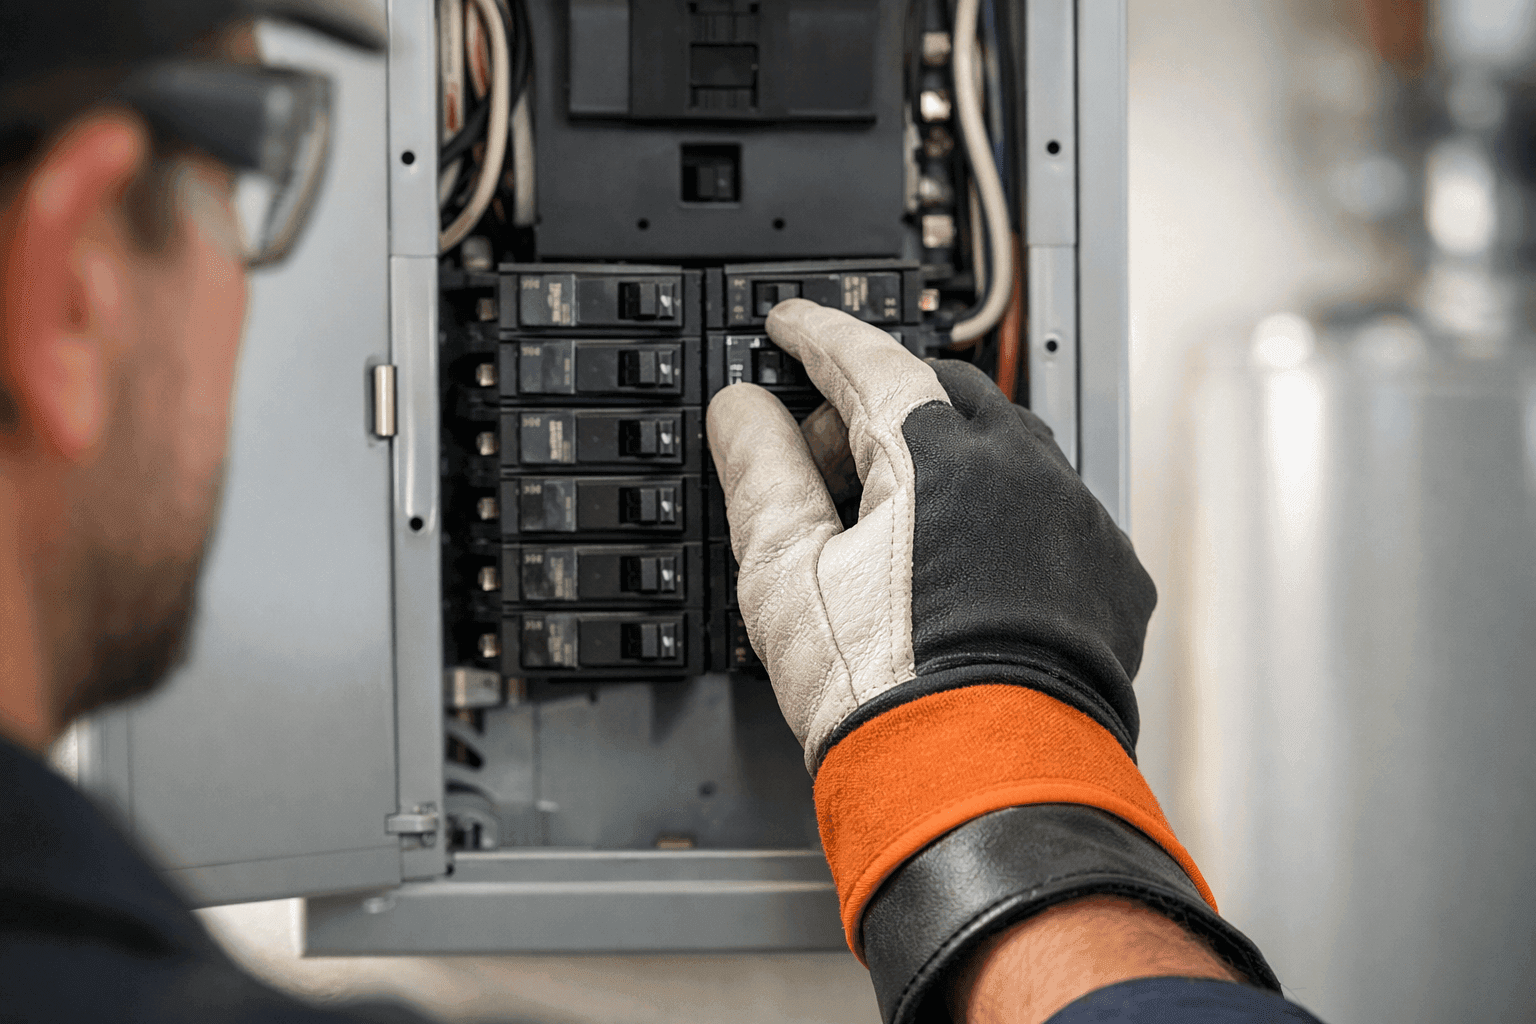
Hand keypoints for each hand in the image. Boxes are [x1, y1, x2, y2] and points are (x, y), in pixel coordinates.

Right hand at [707, 299, 1275, 1023]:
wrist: (981, 791)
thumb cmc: (886, 695)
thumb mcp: (785, 573)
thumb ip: (761, 470)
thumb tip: (744, 411)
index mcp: (940, 454)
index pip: (868, 360)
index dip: (817, 336)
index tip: (791, 326)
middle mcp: (1025, 469)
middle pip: (941, 396)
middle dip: (879, 403)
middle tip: (822, 444)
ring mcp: (1077, 519)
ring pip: (1004, 448)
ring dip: (943, 456)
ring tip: (886, 516)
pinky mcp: (1109, 574)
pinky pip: (1050, 508)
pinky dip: (1000, 510)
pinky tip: (961, 561)